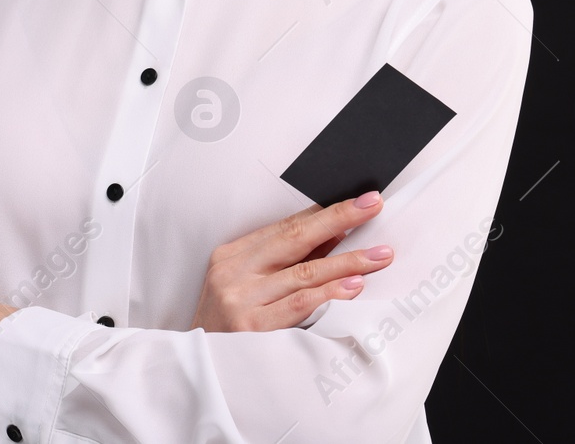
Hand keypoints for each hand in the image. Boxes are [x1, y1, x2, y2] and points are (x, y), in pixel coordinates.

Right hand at [189, 191, 391, 332]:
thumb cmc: (227, 328)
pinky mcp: (251, 327)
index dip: (326, 212)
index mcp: (231, 256)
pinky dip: (329, 294)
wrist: (196, 372)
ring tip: (378, 255)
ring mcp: (241, 299)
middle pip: (295, 238)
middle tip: (372, 207)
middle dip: (339, 218)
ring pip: (303, 272)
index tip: (360, 202)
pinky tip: (353, 285)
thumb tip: (335, 237)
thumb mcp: (245, 286)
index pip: (286, 227)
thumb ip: (283, 264)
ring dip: (346, 261)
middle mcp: (233, 272)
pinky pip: (299, 305)